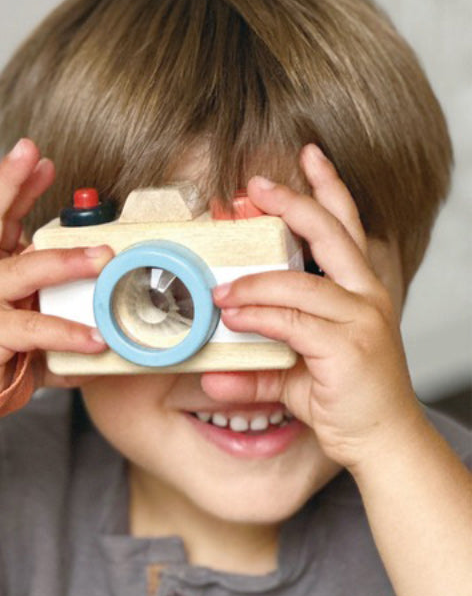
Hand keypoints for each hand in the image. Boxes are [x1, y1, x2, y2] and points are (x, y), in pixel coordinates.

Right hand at [0, 138, 110, 419]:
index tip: (36, 159)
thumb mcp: (15, 336)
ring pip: (24, 269)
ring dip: (67, 259)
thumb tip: (95, 326)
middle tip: (37, 157)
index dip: (13, 185)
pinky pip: (34, 327)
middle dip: (11, 183)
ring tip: (104, 256)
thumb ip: (47, 321)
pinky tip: (96, 338)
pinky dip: (68, 331)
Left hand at [206, 144, 421, 468]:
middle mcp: (365, 296)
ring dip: (253, 282)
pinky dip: (259, 315)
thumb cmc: (344, 397)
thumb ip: (259, 362)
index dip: (328, 186)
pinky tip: (234, 315)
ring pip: (300, 283)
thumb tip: (213, 371)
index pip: (347, 225)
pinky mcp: (349, 347)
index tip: (306, 155)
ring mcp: (361, 319)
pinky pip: (293, 321)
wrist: (382, 440)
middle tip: (253, 186)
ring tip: (219, 290)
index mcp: (358, 289)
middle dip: (293, 203)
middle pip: (332, 233)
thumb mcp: (296, 371)